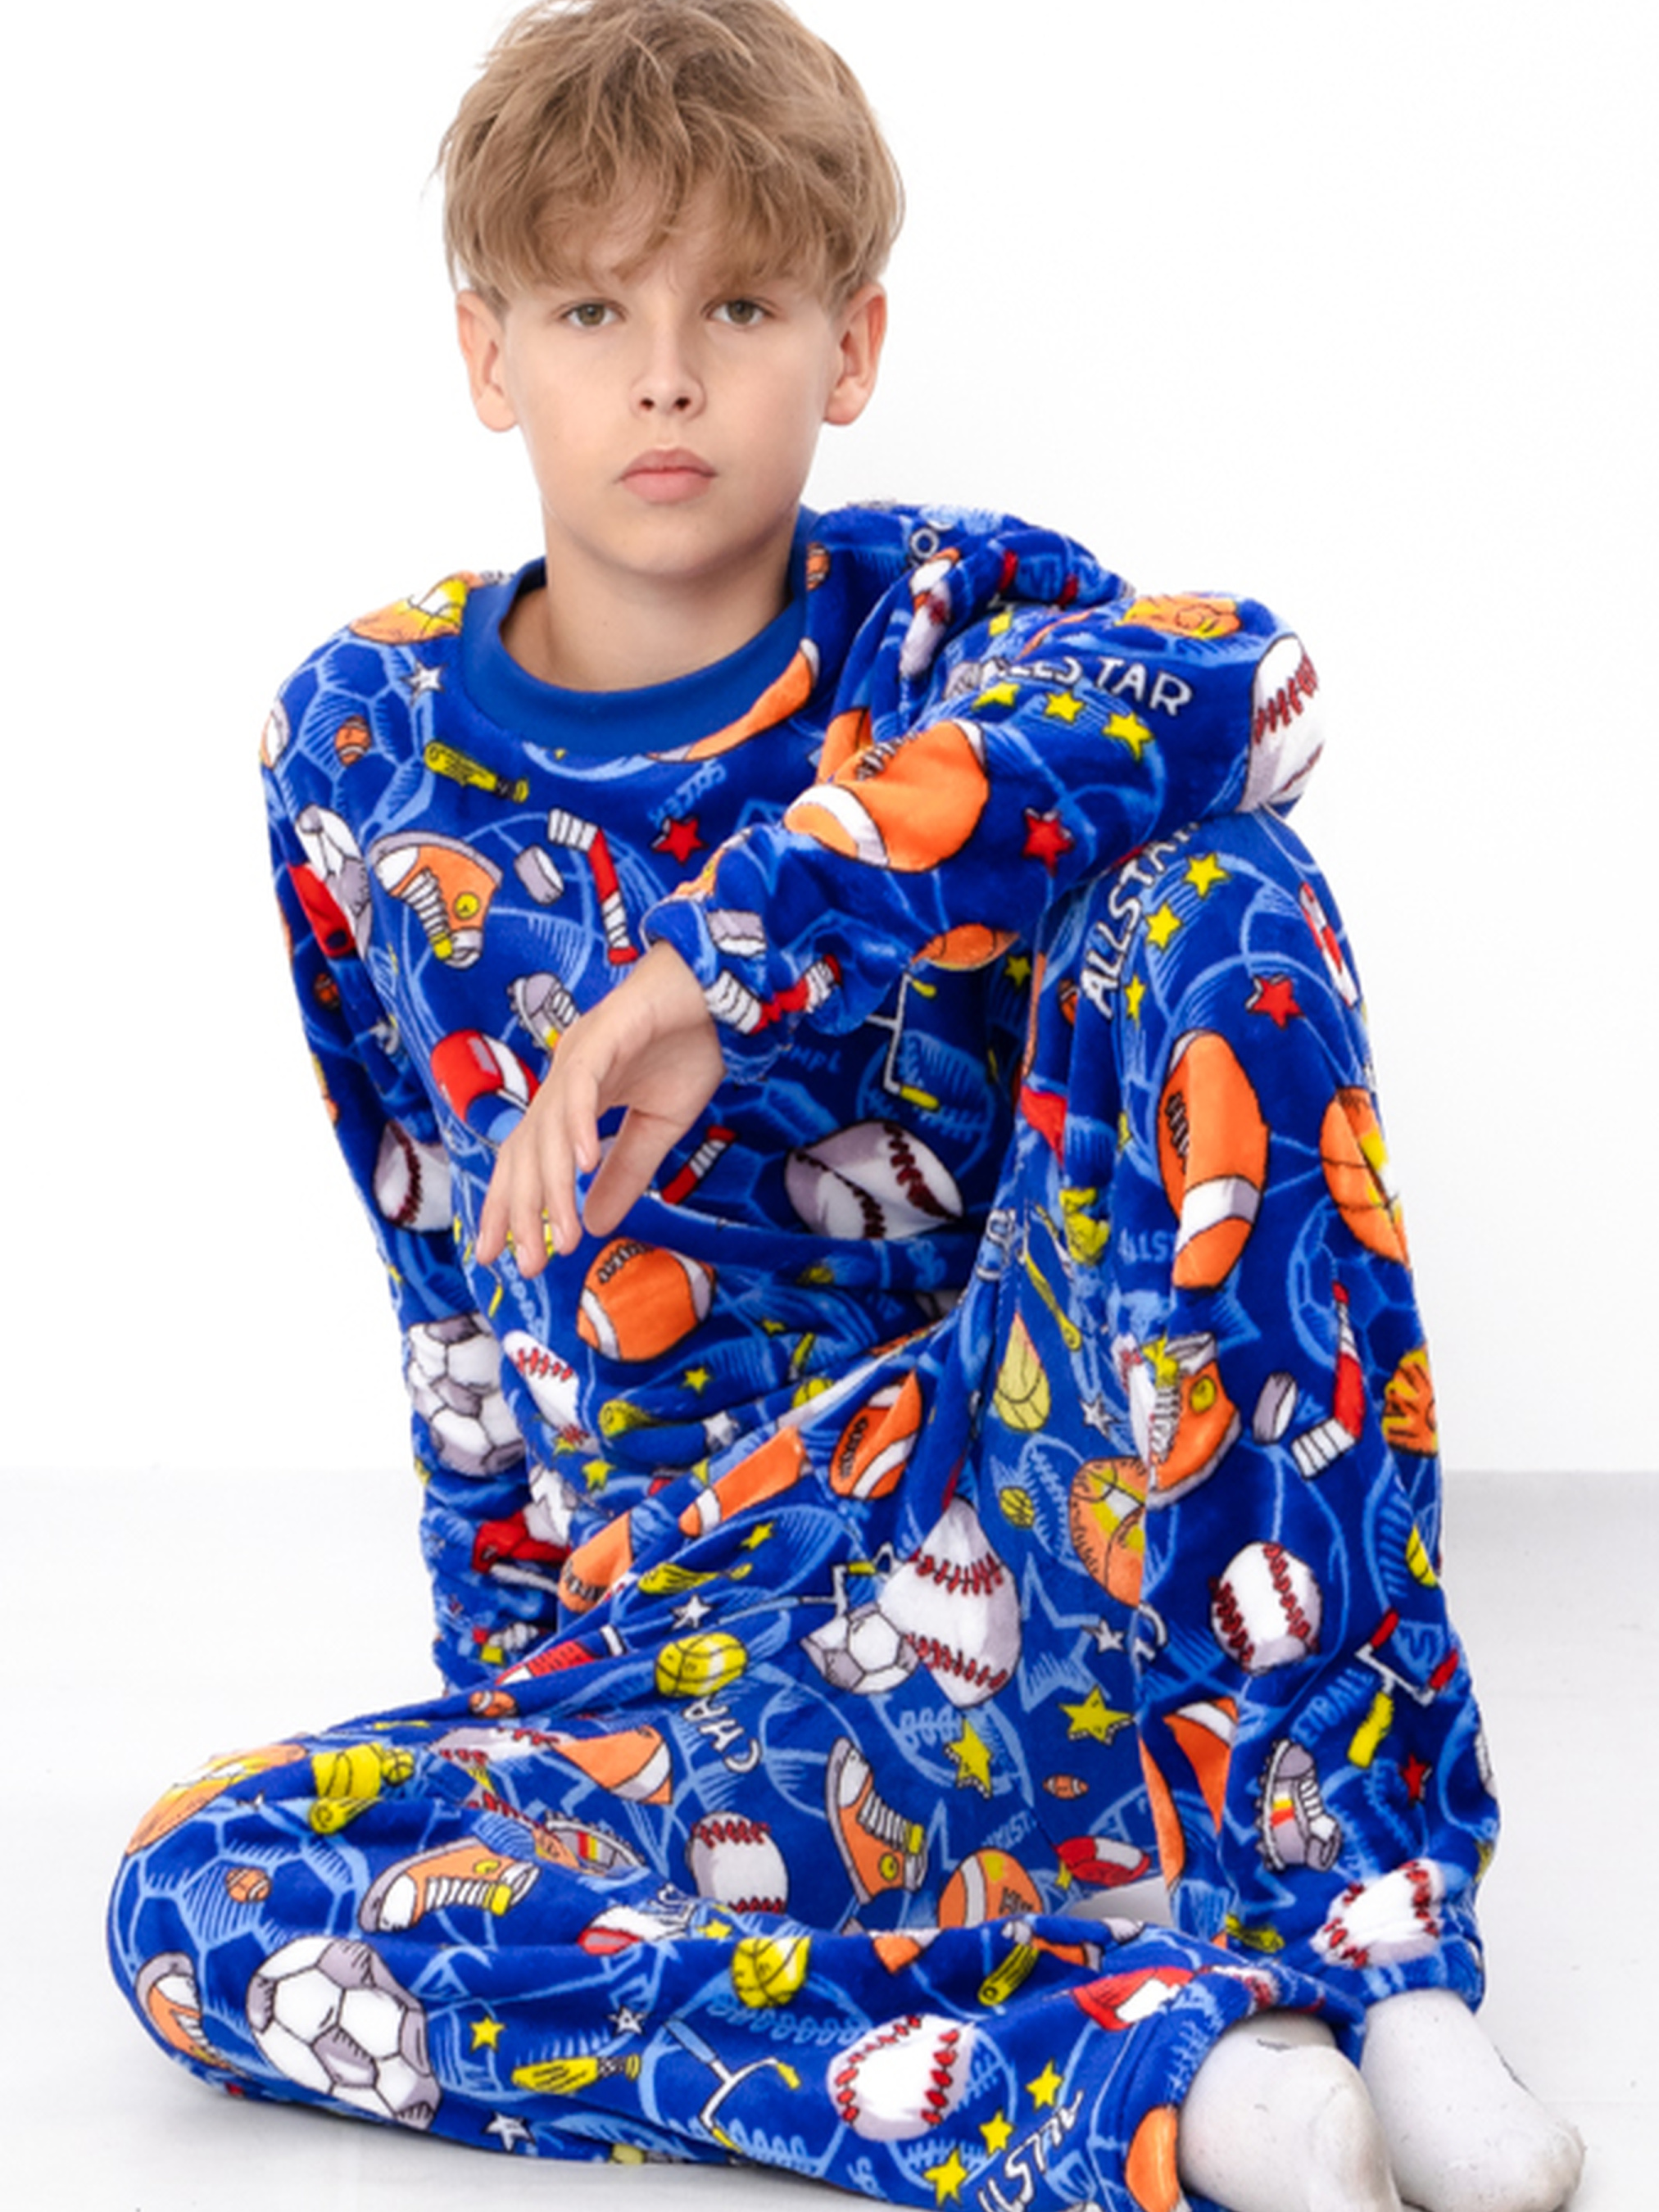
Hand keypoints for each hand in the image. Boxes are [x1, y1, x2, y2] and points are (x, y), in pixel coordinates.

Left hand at [476, 941, 722, 1275]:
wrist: (720, 987)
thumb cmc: (690, 1046)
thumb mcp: (660, 1127)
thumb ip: (626, 1172)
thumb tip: (596, 1224)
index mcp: (571, 1098)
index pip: (527, 1159)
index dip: (510, 1206)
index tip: (501, 1256)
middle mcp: (564, 1076)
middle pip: (527, 1150)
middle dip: (522, 1210)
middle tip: (530, 1262)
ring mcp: (580, 1053)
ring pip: (551, 1127)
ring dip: (554, 1183)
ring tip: (562, 1231)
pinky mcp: (605, 1032)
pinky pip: (583, 1085)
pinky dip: (579, 1124)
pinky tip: (584, 1163)